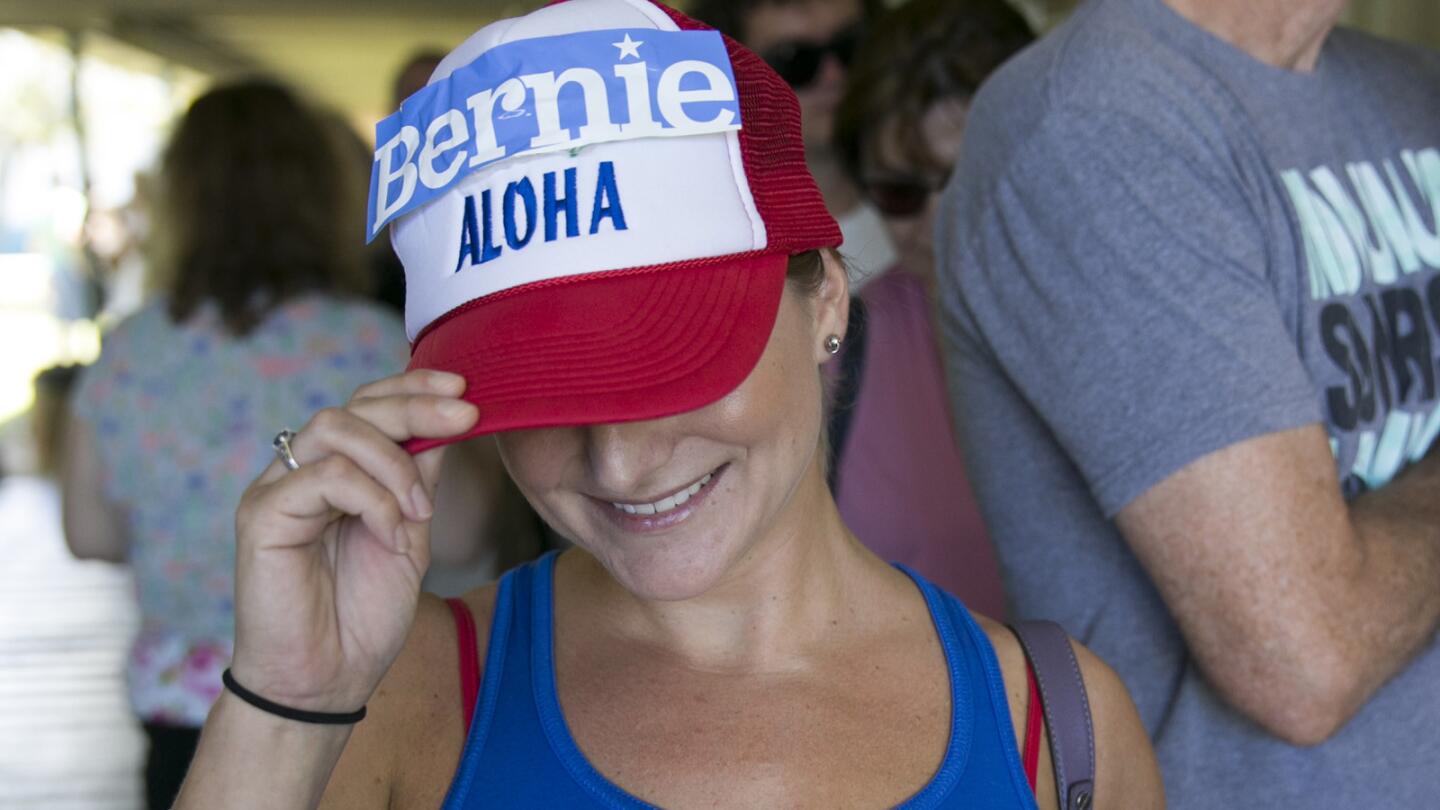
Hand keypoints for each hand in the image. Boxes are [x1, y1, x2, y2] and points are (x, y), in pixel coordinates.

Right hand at [229, 370, 478, 712]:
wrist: (328, 681)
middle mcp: (301, 472)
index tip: (464, 389)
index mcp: (336, 472)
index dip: (413, 387)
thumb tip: (451, 418)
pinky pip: (323, 476)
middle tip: (466, 415)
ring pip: (335, 429)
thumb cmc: (363, 614)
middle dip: (416, 406)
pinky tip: (392, 534)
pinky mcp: (260, 515)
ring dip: (393, 462)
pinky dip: (372, 500)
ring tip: (421, 511)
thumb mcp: (410, 533)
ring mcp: (276, 489)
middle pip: (354, 408)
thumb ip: (420, 478)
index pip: (369, 406)